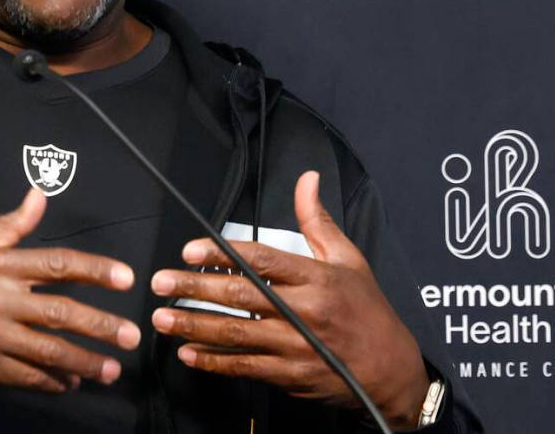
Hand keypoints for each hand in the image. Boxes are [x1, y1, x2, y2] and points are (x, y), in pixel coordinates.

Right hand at [0, 188, 140, 392]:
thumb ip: (8, 225)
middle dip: (101, 325)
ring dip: (84, 361)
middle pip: (60, 311)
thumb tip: (39, 196)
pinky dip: (50, 380)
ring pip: (47, 349)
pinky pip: (24, 375)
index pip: (56, 263)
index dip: (95, 269)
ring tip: (111, 369)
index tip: (125, 277)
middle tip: (131, 335)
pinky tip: (69, 382)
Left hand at [149, 171, 428, 429]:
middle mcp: (305, 311)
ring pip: (237, 335)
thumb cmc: (368, 310)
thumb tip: (307, 179)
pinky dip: (214, 361)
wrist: (393, 371)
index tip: (190, 250)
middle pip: (242, 296)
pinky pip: (246, 367)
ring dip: (195, 326)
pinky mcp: (291, 375)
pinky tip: (189, 353)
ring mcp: (297, 346)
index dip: (223, 253)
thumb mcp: (348, 258)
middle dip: (196, 288)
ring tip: (163, 318)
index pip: (262, 259)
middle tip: (162, 282)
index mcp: (317, 278)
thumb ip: (317, 220)